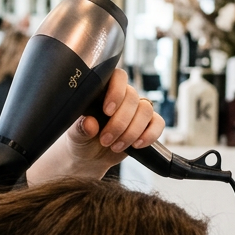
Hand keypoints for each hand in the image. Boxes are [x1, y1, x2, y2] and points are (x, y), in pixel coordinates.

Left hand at [27, 69, 163, 183]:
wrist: (89, 157)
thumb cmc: (81, 139)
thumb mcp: (75, 136)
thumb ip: (80, 128)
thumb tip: (89, 123)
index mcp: (103, 90)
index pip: (117, 77)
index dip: (117, 91)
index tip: (107, 111)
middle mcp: (122, 96)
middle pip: (132, 97)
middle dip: (120, 122)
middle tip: (105, 140)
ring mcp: (136, 109)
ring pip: (146, 110)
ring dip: (132, 131)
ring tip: (115, 147)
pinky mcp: (147, 124)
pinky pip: (158, 123)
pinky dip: (149, 135)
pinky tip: (136, 145)